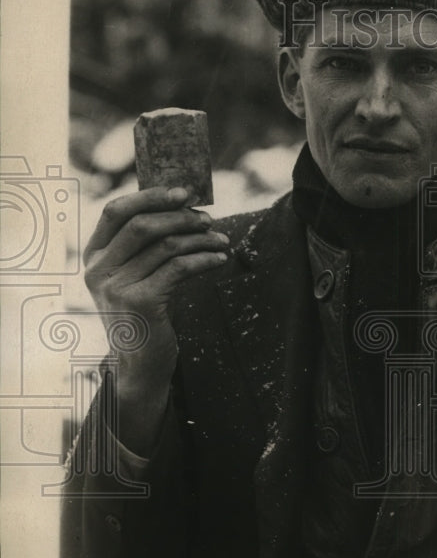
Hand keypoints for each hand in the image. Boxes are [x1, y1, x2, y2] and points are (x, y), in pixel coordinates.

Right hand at [83, 186, 228, 452]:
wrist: (139, 365)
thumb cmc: (143, 316)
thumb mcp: (134, 278)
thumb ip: (144, 248)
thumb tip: (182, 208)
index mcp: (93, 257)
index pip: (115, 211)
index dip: (150, 195)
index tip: (183, 192)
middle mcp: (98, 269)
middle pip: (143, 224)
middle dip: (180, 216)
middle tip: (208, 219)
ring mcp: (117, 286)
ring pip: (166, 245)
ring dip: (200, 239)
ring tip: (221, 240)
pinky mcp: (141, 301)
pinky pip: (179, 267)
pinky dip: (204, 259)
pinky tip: (219, 259)